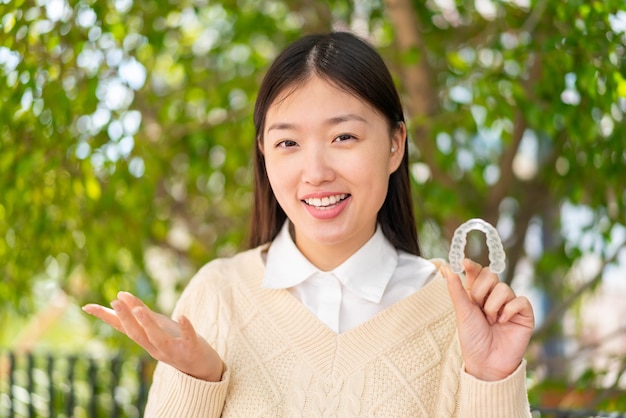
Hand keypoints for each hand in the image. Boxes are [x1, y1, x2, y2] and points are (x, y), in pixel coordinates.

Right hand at [82, 291, 222, 381]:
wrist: (201, 366)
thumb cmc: (176, 342)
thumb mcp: (157, 327)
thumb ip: (141, 314)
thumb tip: (118, 297)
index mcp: (145, 341)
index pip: (123, 328)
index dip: (106, 317)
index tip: (88, 306)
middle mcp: (155, 348)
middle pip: (137, 334)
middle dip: (126, 318)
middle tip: (115, 301)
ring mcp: (174, 350)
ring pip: (158, 338)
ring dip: (148, 324)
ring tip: (139, 308)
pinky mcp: (192, 349)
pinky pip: (188, 338)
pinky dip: (185, 328)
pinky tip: (181, 316)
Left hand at [442, 259, 533, 380]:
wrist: (486, 362)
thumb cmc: (472, 339)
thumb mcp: (462, 312)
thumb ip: (456, 289)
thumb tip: (445, 268)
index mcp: (478, 294)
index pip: (478, 272)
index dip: (472, 266)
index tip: (464, 263)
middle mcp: (495, 297)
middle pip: (491, 275)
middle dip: (481, 291)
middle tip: (478, 308)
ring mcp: (510, 305)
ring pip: (504, 288)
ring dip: (493, 306)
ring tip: (491, 321)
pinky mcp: (524, 314)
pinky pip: (520, 300)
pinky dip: (509, 311)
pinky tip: (503, 323)